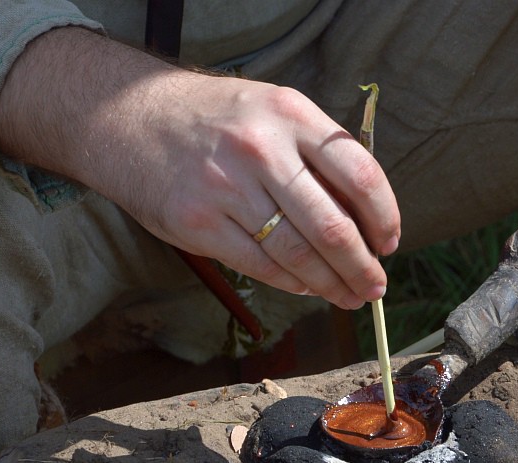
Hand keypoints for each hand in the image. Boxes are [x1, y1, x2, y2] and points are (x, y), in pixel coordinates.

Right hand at [0, 27, 400, 309]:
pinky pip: (261, 266)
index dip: (384, 217)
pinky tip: (306, 288)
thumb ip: (315, 155)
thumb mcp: (270, 111)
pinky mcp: (198, 224)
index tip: (390, 243)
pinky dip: (292, 283)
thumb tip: (366, 220)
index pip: (360, 174)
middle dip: (362, 266)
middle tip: (375, 287)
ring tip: (348, 296)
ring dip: (331, 284)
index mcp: (291, 115)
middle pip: (332, 225)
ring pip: (298, 253)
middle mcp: (262, 149)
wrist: (127, 117)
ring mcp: (227, 188)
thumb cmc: (212, 120)